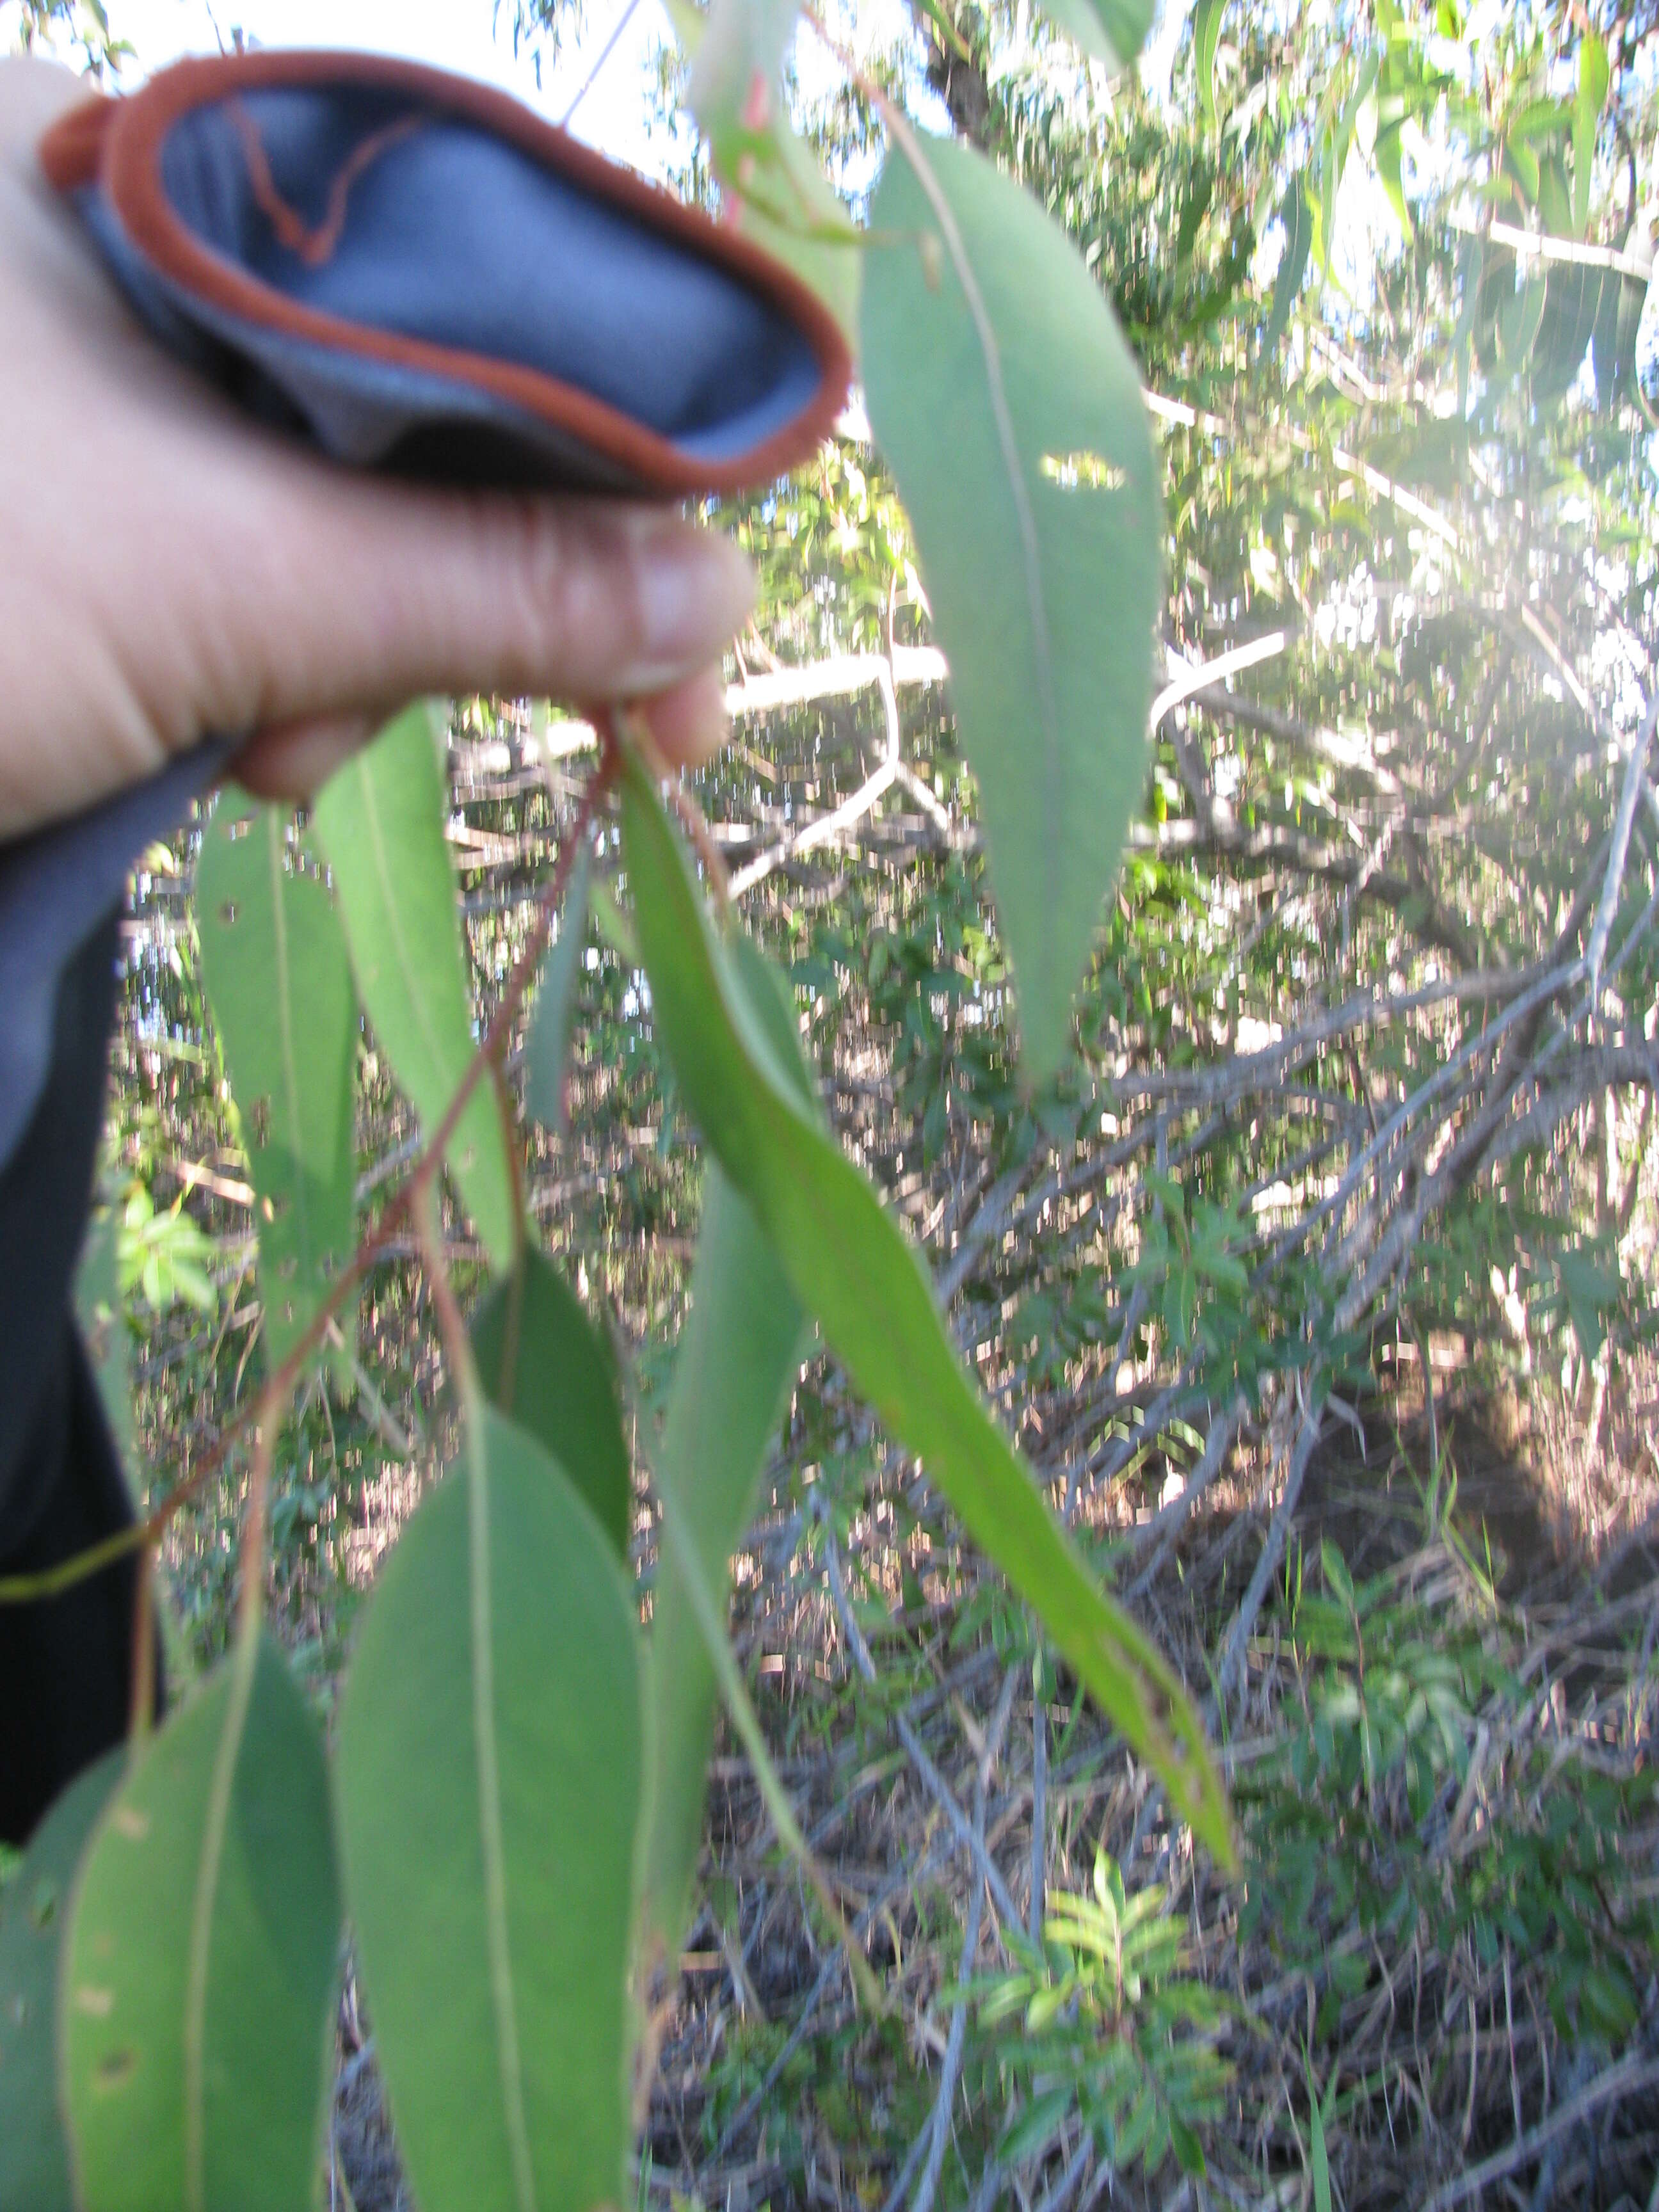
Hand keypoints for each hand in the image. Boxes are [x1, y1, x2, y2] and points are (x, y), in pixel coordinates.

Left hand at [0, 58, 753, 840]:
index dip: (600, 456)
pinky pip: (222, 592)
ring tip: (256, 763)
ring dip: (335, 669)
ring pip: (308, 524)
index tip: (685, 630)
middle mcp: (100, 260)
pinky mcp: (47, 537)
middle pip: (392, 417)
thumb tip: (714, 598)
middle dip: (444, 597)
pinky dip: (249, 687)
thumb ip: (481, 582)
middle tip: (476, 731)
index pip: (455, 282)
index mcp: (134, 176)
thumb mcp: (222, 581)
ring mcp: (65, 403)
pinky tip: (206, 756)